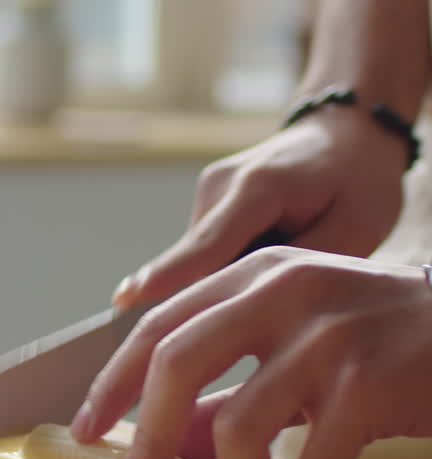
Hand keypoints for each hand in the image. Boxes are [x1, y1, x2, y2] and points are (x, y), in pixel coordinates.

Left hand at [72, 246, 431, 458]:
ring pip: (238, 427)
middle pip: (174, 361)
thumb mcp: (295, 355)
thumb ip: (226, 396)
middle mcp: (282, 289)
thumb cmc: (382, 347)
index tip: (84, 432)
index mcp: (253, 276)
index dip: (111, 384)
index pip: (156, 327)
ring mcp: (328, 331)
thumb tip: (160, 448)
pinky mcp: (372, 378)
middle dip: (143, 435)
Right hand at [112, 110, 408, 310]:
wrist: (346, 130)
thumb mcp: (356, 229)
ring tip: (287, 257)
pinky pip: (208, 252)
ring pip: (203, 261)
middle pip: (201, 263)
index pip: (208, 243)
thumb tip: (234, 301)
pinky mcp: (203, 203)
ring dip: (235, 276)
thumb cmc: (359, 181)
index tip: (125, 298)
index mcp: (260, 187)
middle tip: (271, 301)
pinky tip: (270, 249)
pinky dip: (233, 263)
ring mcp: (206, 191)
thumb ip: (294, 268)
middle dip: (224, 292)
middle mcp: (219, 185)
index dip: (169, 275)